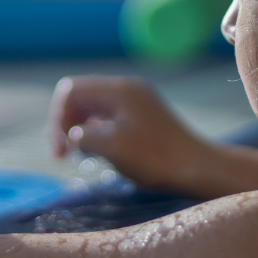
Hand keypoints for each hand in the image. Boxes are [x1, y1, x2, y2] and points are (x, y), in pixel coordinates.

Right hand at [48, 75, 200, 189]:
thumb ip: (83, 136)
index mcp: (119, 90)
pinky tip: (101, 152)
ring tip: (82, 154)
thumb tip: (74, 136)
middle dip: (67, 123)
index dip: (59, 118)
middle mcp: (127, 88)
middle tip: (65, 154)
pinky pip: (109, 116)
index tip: (62, 150)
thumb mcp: (112, 147)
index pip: (71, 91)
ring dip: (81, 129)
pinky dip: (98, 132)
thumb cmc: (156, 158)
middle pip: (81, 96)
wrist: (198, 168)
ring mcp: (137, 101)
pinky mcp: (144, 115)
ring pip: (94, 107)